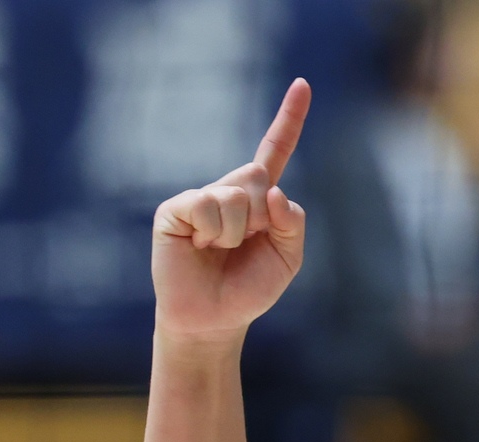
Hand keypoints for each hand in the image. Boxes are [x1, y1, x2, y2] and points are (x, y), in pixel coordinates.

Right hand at [151, 79, 311, 345]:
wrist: (214, 319)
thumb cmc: (249, 289)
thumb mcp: (288, 259)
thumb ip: (293, 224)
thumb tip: (275, 192)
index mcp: (257, 198)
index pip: (274, 150)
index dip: (289, 118)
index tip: (303, 84)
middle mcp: (227, 190)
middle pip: (258, 178)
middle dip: (260, 218)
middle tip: (242, 245)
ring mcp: (200, 197)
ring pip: (235, 195)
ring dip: (236, 233)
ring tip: (219, 251)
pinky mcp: (175, 210)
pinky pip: (207, 206)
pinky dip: (214, 233)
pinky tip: (201, 248)